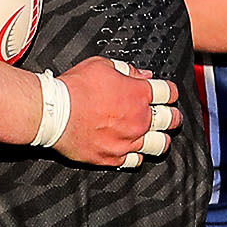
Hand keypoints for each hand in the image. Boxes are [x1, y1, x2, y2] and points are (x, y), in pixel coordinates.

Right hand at [51, 58, 178, 167]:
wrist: (53, 113)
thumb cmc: (74, 88)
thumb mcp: (101, 65)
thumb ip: (127, 70)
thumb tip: (142, 75)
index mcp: (139, 94)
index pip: (169, 93)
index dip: (170, 92)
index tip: (168, 94)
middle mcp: (139, 119)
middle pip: (171, 120)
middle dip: (173, 117)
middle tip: (170, 116)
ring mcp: (128, 141)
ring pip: (159, 145)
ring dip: (161, 139)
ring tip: (157, 136)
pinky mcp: (114, 157)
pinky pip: (136, 161)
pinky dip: (137, 155)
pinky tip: (134, 150)